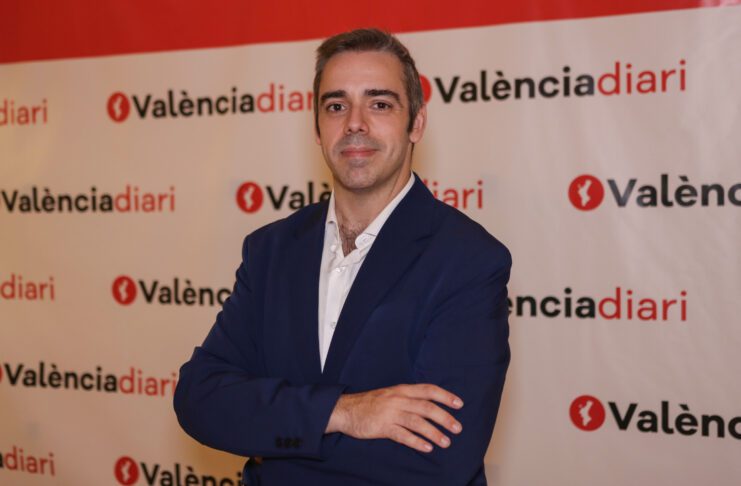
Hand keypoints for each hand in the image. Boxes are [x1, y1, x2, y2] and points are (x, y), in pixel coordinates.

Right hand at [325, 384, 463, 452]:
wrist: (345, 409)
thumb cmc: (371, 403)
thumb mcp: (391, 394)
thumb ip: (409, 398)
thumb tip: (431, 406)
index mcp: (402, 390)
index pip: (428, 390)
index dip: (445, 396)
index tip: (459, 404)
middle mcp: (398, 399)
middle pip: (426, 407)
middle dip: (444, 417)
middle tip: (458, 428)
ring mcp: (390, 413)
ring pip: (417, 422)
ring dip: (434, 432)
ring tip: (446, 442)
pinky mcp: (382, 427)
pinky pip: (403, 435)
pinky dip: (416, 442)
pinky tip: (427, 448)